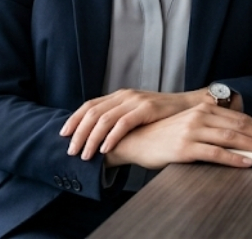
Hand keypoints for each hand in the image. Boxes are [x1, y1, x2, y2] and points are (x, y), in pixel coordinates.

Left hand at [60, 89, 203, 159]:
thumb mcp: (136, 114)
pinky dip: (111, 137)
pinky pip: (123, 123)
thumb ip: (119, 120)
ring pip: (104, 119)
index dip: (74, 120)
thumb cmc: (161, 116)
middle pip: (92, 113)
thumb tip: (96, 138)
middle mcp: (124, 95)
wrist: (188, 107)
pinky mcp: (147, 109)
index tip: (63, 135)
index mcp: (118, 95)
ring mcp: (135, 101)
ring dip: (92, 139)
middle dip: (79, 134)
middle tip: (71, 151)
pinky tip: (105, 149)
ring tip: (85, 155)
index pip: (89, 105)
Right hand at [103, 104, 251, 169]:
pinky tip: (246, 162)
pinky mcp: (185, 147)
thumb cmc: (162, 135)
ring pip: (231, 137)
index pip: (238, 117)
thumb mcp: (188, 124)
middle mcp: (198, 117)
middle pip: (239, 125)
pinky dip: (234, 158)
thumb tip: (236, 134)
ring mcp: (191, 131)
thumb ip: (209, 125)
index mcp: (202, 109)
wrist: (134, 141)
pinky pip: (215, 153)